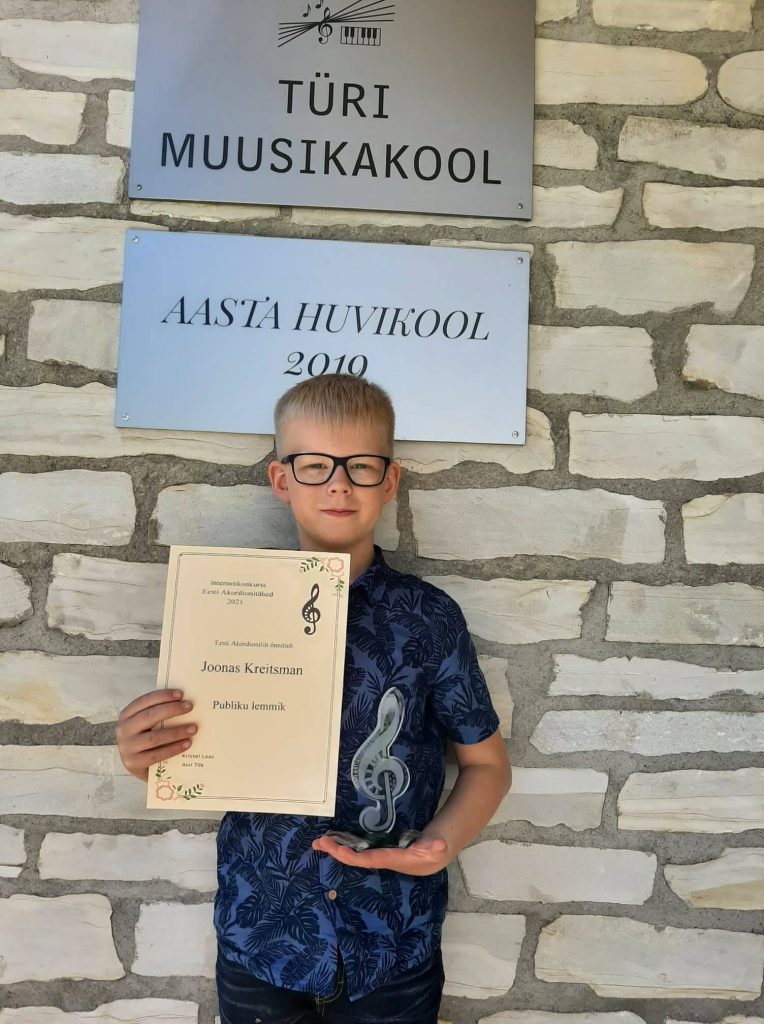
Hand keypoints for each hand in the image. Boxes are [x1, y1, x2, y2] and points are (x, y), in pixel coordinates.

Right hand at [115, 689, 195, 780]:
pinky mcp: (134, 763)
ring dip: (176, 732)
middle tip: (189, 707)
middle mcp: (123, 730)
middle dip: (171, 710)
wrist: (138, 766)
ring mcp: (127, 748)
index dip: (162, 696)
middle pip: (149, 716)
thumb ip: (159, 713)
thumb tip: (183, 701)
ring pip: (154, 737)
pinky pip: (157, 755)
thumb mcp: (148, 724)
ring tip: (193, 728)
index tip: (180, 694)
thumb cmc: (147, 738)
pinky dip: (174, 748)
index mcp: (126, 715)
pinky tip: (187, 743)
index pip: (144, 701)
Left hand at [311, 834, 448, 875]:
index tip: (335, 849)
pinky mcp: (382, 849)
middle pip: (357, 859)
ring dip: (338, 848)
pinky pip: (360, 848)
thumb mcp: (439, 846)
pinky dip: (347, 844)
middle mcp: (384, 861)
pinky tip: (336, 840)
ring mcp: (382, 856)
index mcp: (395, 860)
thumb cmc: (439, 847)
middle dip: (338, 852)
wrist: (441, 850)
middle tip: (319, 843)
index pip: (369, 860)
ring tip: (320, 842)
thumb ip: (435, 846)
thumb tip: (436, 846)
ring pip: (356, 854)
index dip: (351, 856)